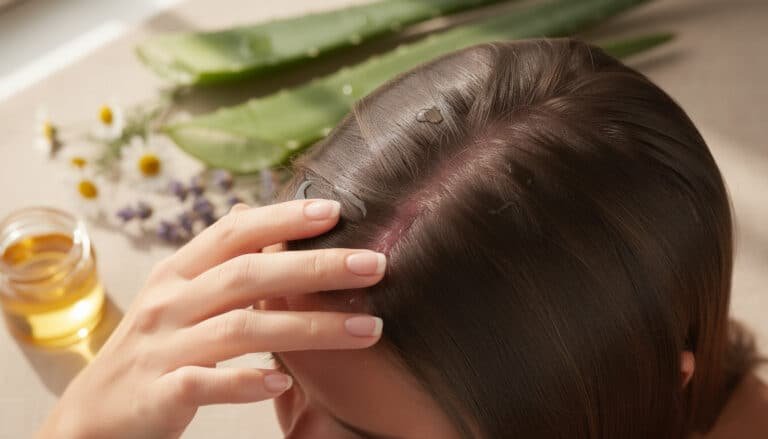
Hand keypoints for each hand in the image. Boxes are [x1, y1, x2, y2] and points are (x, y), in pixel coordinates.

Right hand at [37, 200, 386, 438]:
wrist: (94, 415)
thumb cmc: (152, 348)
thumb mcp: (176, 294)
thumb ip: (215, 259)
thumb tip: (248, 210)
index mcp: (178, 273)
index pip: (233, 233)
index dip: (282, 219)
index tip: (334, 210)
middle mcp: (170, 303)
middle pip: (248, 275)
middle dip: (315, 267)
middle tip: (373, 264)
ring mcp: (163, 348)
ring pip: (241, 329)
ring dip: (309, 327)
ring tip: (367, 328)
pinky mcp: (159, 393)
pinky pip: (205, 384)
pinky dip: (244, 383)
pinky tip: (282, 384)